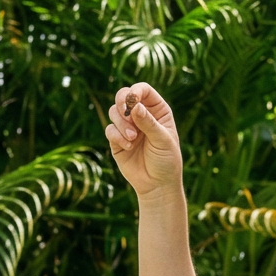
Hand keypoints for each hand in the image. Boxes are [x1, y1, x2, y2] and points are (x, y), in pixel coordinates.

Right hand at [104, 83, 183, 199]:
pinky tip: (128, 147)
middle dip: (122, 103)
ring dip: (121, 123)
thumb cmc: (166, 160)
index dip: (136, 91)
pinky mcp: (116, 139)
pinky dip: (116, 136)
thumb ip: (149, 123)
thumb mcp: (162, 140)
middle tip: (126, 113)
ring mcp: (127, 126)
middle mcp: (141, 115)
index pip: (144, 90)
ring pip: (114, 112)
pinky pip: (109, 129)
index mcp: (157, 110)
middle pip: (123, 96)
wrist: (157, 184)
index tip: (132, 99)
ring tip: (132, 138)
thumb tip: (135, 106)